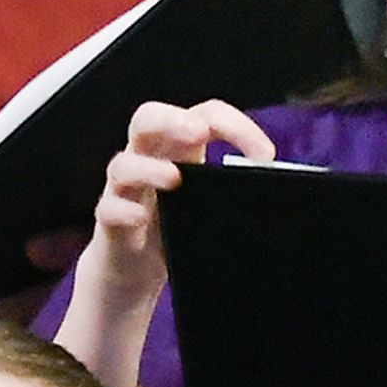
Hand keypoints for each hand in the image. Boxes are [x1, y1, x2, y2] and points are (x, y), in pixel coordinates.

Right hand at [78, 100, 274, 306]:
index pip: (204, 116)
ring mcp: (124, 190)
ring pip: (122, 164)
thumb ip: (234, 189)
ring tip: (174, 178)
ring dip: (149, 168)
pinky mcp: (109, 221)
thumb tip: (278, 191)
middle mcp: (146, 159)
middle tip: (198, 133)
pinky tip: (141, 218)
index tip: (265, 155)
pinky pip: (108, 208)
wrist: (134, 270)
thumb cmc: (174, 227)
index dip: (235, 125)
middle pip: (147, 118)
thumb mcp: (210, 202)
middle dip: (172, 119)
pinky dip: (124, 210)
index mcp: (177, 148)